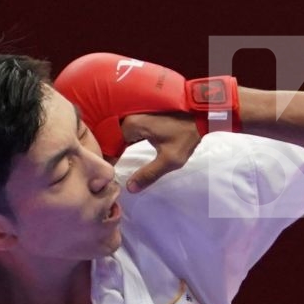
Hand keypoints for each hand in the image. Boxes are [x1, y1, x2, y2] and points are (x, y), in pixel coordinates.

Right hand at [52, 53, 238, 163]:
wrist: (201, 115)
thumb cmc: (186, 136)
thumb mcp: (170, 160)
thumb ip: (149, 174)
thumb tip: (129, 188)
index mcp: (132, 127)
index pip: (109, 145)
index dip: (105, 161)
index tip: (102, 176)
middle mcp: (129, 119)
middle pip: (110, 140)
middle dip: (107, 155)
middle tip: (103, 173)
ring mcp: (135, 117)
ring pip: (117, 136)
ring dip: (113, 149)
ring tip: (109, 165)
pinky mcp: (142, 118)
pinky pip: (125, 133)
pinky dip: (121, 143)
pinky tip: (120, 154)